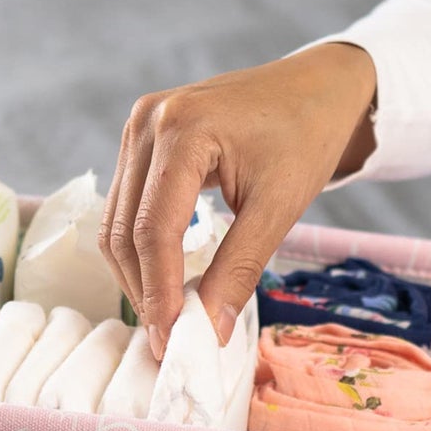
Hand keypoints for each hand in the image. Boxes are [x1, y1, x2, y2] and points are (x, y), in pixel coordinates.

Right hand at [100, 43, 377, 356]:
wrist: (314, 89)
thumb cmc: (305, 138)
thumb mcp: (279, 207)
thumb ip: (240, 267)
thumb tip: (210, 329)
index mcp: (184, 129)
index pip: (154, 230)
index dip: (159, 293)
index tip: (171, 342)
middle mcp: (149, 122)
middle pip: (124, 229)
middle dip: (143, 291)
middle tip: (168, 340)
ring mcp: (139, 127)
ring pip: (116, 221)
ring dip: (136, 274)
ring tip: (166, 316)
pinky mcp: (141, 138)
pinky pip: (126, 205)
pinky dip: (140, 248)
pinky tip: (164, 278)